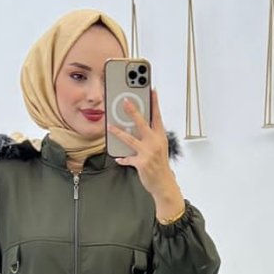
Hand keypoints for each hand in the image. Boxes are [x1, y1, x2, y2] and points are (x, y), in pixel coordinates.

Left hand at [109, 89, 182, 211]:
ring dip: (118, 132)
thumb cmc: (160, 164)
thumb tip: (136, 124)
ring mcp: (148, 152)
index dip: (154, 102)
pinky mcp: (141, 163)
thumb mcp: (159, 146)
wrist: (163, 183)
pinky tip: (118, 158)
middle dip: (133, 111)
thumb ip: (150, 135)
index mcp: (160, 136)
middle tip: (124, 101)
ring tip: (109, 126)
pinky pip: (127, 158)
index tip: (151, 90)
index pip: (157, 116)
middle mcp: (155, 142)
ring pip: (130, 139)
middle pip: (142, 123)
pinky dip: (122, 158)